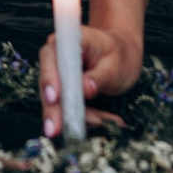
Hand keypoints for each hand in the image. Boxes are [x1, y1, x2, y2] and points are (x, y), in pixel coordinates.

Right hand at [37, 0, 151, 138]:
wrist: (122, 54)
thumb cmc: (121, 54)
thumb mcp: (118, 64)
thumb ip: (101, 77)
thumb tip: (85, 90)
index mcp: (70, 40)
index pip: (54, 57)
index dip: (52, 77)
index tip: (55, 96)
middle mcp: (58, 56)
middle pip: (50, 82)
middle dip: (55, 109)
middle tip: (58, 131)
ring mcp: (59, 74)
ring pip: (58, 100)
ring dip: (78, 118)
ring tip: (110, 123)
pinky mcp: (64, 89)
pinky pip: (69, 107)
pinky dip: (86, 118)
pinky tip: (109, 120)